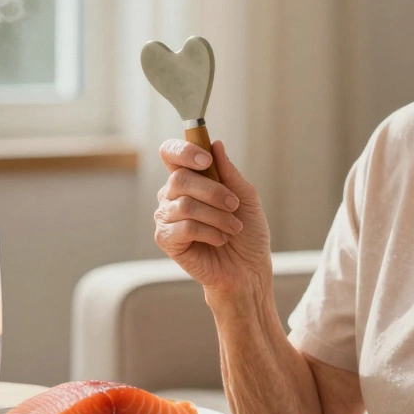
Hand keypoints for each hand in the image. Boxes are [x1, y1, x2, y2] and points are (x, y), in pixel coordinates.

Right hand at [154, 139, 272, 295]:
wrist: (248, 269)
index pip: (171, 153)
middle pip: (180, 178)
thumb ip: (229, 172)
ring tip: (232, 228)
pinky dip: (210, 232)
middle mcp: (172, 194)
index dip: (183, 151)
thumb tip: (216, 144)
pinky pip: (185, 227)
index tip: (206, 159)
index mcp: (189, 178)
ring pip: (186, 205)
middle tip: (234, 206)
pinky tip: (220, 240)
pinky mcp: (165, 239)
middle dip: (213, 192)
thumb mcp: (246, 197)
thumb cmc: (247, 232)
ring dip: (217, 216)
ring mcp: (166, 217)